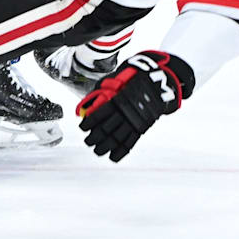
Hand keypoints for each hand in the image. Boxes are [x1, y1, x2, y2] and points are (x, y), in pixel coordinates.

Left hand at [77, 51, 193, 162]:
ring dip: (104, 147)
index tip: (82, 128)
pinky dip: (120, 152)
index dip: (88, 124)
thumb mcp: (115, 82)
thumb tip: (86, 105)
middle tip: (88, 141)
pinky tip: (112, 157)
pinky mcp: (142, 128)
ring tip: (97, 150)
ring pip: (116, 139)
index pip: (97, 116)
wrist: (155, 84)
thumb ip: (100, 93)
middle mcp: (124, 113)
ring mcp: (134, 122)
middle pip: (105, 130)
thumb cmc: (131, 82)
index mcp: (115, 100)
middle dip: (94, 138)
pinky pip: (130, 143)